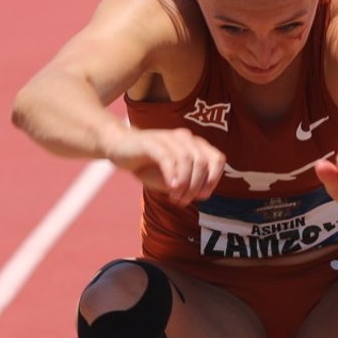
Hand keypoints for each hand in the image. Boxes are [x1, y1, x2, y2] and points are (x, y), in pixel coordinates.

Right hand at [105, 128, 225, 204]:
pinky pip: (167, 157)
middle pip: (202, 162)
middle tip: (182, 200)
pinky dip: (172, 175)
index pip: (217, 160)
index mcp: (194, 144)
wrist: (120, 149)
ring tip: (175, 197)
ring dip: (184, 183)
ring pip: (187, 160)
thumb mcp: (172, 178)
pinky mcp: (151, 142)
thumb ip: (187, 183)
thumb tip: (201, 193)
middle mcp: (185, 138)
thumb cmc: (148, 165)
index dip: (213, 180)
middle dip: (195, 186)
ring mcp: (168, 137)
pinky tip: (170, 188)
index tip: (201, 196)